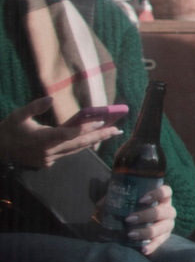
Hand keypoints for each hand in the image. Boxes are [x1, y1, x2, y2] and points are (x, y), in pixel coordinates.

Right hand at [0, 96, 120, 170]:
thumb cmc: (9, 129)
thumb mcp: (18, 115)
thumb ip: (34, 106)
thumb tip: (51, 98)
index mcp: (43, 139)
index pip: (70, 134)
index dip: (87, 128)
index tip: (102, 122)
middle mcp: (49, 151)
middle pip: (79, 144)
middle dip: (99, 136)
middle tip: (117, 130)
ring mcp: (49, 159)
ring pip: (76, 150)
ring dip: (92, 141)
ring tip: (110, 133)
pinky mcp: (47, 163)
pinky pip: (68, 153)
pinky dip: (79, 146)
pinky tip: (90, 139)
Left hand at [114, 181, 174, 256]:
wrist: (137, 222)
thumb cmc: (133, 207)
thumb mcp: (125, 201)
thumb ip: (114, 200)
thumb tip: (101, 206)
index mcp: (162, 198)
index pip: (166, 191)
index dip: (157, 194)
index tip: (141, 200)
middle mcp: (168, 210)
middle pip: (163, 211)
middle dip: (146, 215)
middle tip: (128, 219)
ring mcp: (168, 224)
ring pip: (163, 227)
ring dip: (147, 231)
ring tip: (130, 235)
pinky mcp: (164, 237)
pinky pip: (160, 242)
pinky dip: (152, 246)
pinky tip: (143, 250)